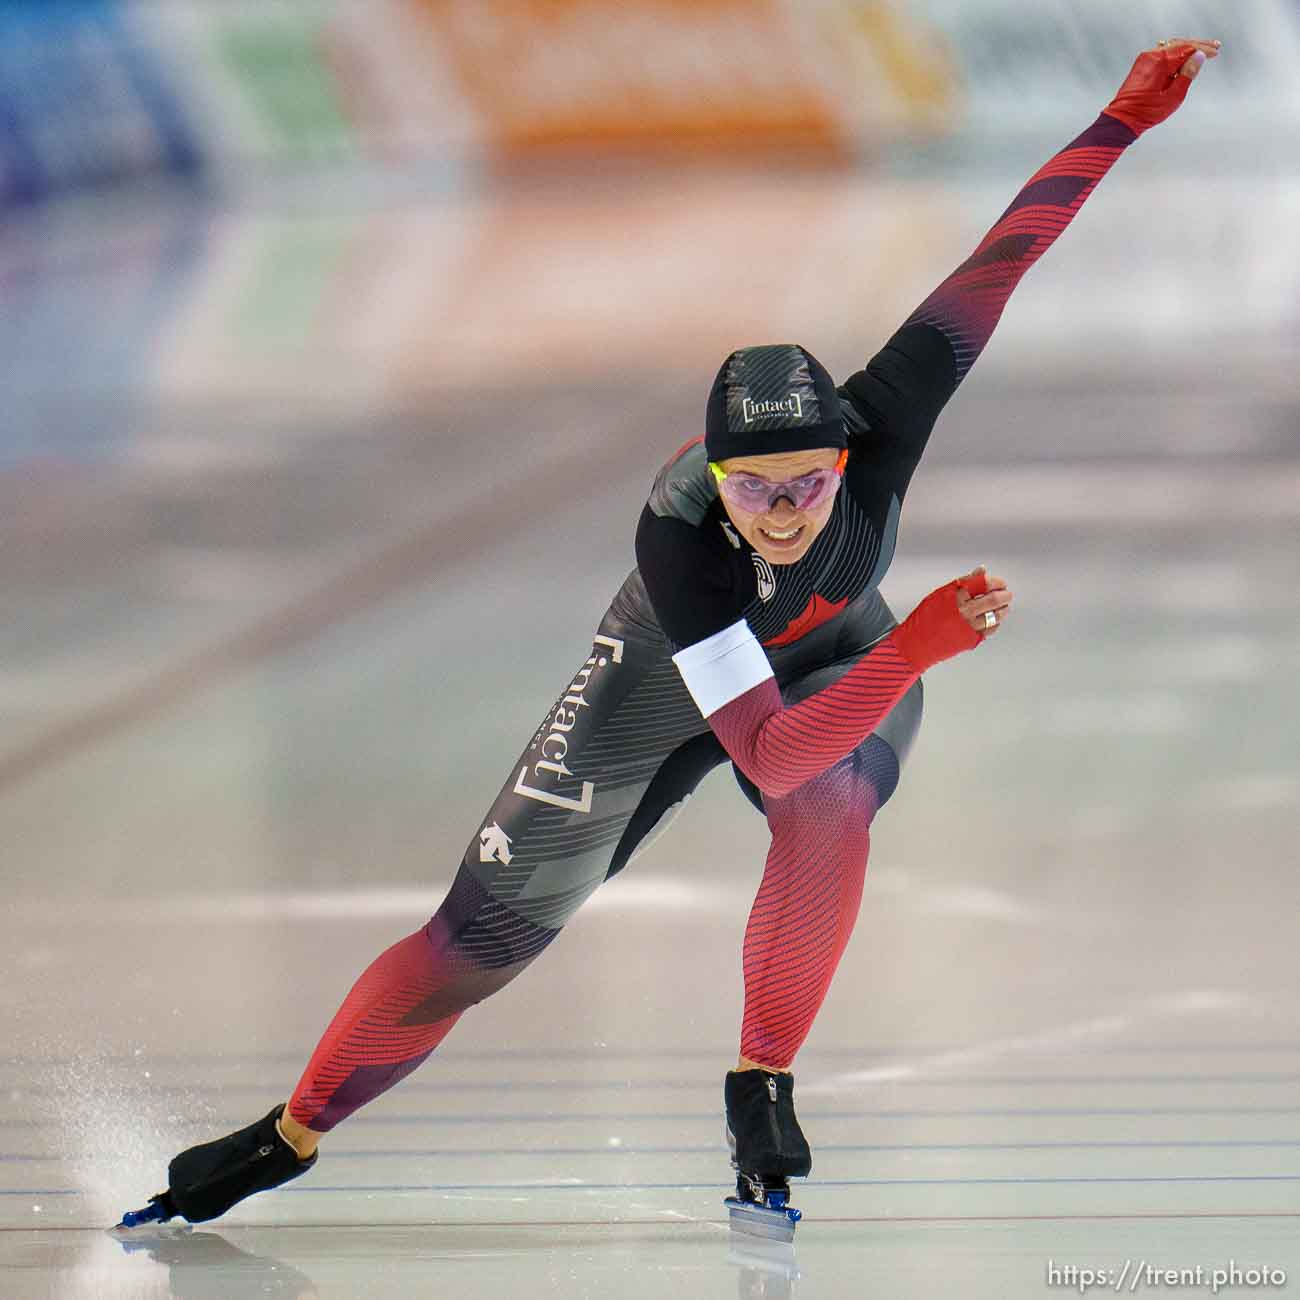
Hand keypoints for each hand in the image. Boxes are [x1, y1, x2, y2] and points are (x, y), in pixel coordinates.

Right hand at [892, 565, 1012, 672]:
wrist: (916, 644)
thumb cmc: (924, 619)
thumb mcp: (940, 595)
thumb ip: (963, 583)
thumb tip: (981, 571)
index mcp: (955, 597)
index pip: (983, 584)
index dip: (995, 582)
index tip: (999, 582)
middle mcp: (963, 611)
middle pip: (993, 600)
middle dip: (1004, 596)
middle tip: (1007, 594)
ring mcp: (968, 626)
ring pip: (995, 616)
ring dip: (1003, 610)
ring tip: (1003, 607)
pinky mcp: (971, 639)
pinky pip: (990, 629)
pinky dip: (995, 623)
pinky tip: (993, 620)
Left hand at [1103, 38, 1219, 135]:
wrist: (1121, 121)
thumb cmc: (1145, 113)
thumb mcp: (1173, 96)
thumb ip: (1188, 75)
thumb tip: (1199, 57)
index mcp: (1159, 61)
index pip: (1187, 48)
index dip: (1203, 49)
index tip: (1215, 52)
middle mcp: (1151, 56)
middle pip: (1179, 45)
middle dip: (1197, 46)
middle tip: (1214, 48)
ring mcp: (1144, 60)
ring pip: (1171, 49)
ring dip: (1187, 50)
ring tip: (1202, 53)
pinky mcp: (1141, 66)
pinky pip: (1162, 55)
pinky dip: (1175, 56)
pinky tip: (1184, 59)